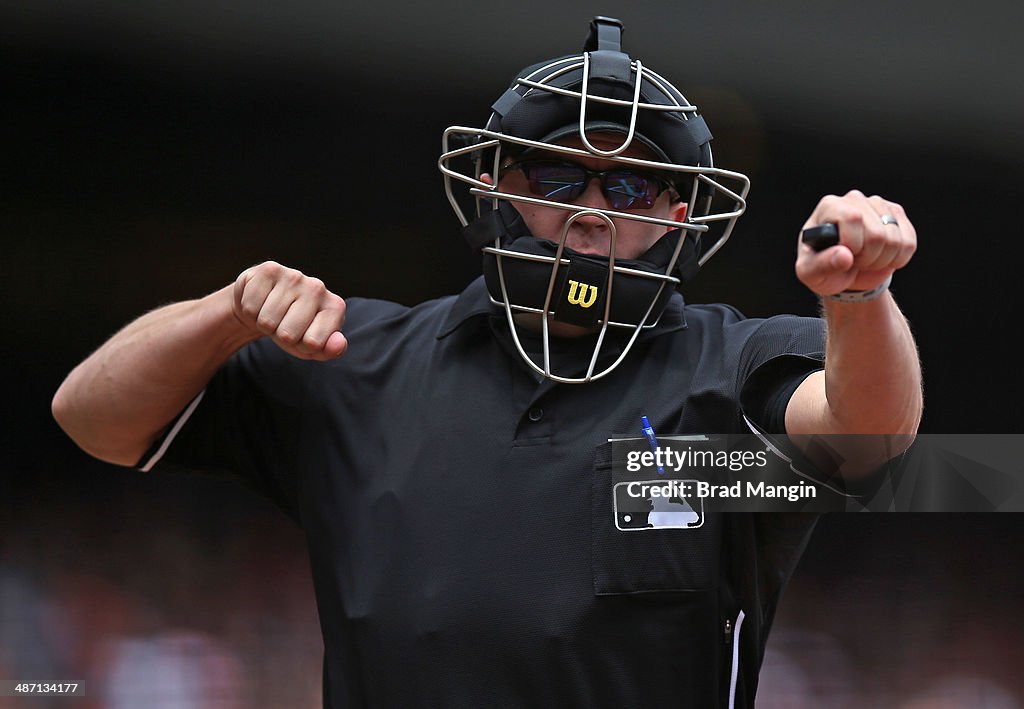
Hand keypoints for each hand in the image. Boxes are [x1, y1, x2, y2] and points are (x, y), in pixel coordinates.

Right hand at [232, 261, 347, 359]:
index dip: (301, 347)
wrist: (266, 304)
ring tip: (272, 314)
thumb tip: (338, 344)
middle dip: (280, 336)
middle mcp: (318, 288)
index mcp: (335, 307)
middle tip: (283, 324)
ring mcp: (295, 276)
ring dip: (264, 325)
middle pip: (288, 334)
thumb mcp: (312, 346)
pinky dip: (251, 311)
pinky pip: (251, 307)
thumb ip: (329, 350)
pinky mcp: (270, 269)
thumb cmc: (293, 327)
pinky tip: (261, 302)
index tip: (303, 336)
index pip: (313, 344)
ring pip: (267, 321)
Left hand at [796, 190, 916, 296]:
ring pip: (895, 239)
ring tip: (865, 259)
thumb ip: (821, 265)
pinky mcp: (896, 215)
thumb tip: (844, 255)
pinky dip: (897, 259)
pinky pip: (909, 242)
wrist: (843, 272)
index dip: (853, 245)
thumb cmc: (822, 269)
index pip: (853, 218)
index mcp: (829, 206)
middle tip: (854, 260)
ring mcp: (878, 205)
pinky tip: (882, 258)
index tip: (843, 256)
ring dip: (881, 260)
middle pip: (877, 233)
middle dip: (867, 258)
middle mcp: (854, 199)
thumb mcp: (811, 273)